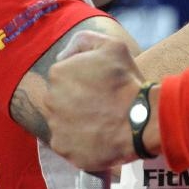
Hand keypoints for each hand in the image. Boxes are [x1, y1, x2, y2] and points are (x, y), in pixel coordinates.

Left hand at [45, 31, 144, 170]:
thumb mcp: (113, 46)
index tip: (102, 85)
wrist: (139, 119)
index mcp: (58, 73)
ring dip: (79, 120)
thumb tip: (62, 54)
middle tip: (102, 103)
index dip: (84, 80)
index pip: (64, 75)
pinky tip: (99, 135)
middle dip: (77, 100)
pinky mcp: (63, 148)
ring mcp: (55, 126)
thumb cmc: (126, 81)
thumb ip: (84, 40)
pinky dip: (81, 141)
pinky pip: (69, 143)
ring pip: (64, 121)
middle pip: (61, 99)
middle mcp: (50, 100)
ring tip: (103, 120)